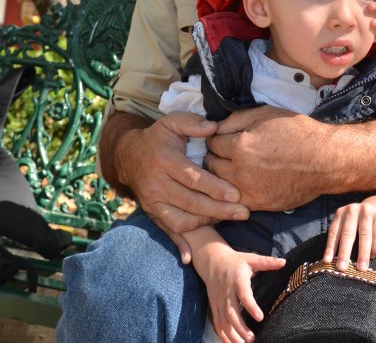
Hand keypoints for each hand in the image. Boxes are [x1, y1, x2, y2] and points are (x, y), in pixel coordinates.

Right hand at [111, 112, 249, 260]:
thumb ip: (194, 124)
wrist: (130, 155)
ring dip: (207, 224)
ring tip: (230, 220)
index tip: (236, 194)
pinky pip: (166, 231)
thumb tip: (215, 128)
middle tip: (243, 212)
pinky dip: (179, 244)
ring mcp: (153, 202)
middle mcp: (156, 184)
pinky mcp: (151, 213)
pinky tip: (191, 256)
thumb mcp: (173, 122)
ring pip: (181, 220)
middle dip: (219, 210)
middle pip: (191, 202)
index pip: (192, 178)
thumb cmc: (158, 137)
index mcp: (164, 161)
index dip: (215, 187)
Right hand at [196, 246, 284, 342]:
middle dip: (240, 328)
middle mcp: (227, 292)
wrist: (213, 261)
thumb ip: (267, 262)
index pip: (244, 294)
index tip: (260, 317)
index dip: (251, 306)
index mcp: (237, 279)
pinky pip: (216, 323)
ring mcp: (219, 300)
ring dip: (232, 335)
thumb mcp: (251, 258)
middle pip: (231, 312)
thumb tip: (284, 262)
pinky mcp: (214, 306)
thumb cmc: (236, 261)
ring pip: (223, 321)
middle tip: (252, 339)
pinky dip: (222, 335)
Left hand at [205, 106, 332, 209]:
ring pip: (219, 185)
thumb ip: (235, 119)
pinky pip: (234, 200)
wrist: (324, 160)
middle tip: (222, 152)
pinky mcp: (259, 205)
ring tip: (230, 167)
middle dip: (214, 157)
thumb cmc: (297, 132)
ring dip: (220, 176)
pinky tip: (241, 182)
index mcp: (240, 146)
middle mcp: (240, 171)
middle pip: (211, 165)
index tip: (220, 138)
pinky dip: (232, 192)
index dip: (215, 138)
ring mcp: (249, 191)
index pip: (212, 143)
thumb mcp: (265, 113)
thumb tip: (215, 128)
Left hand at [323, 196, 375, 271]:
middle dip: (344, 252)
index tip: (327, 262)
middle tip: (342, 268)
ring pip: (364, 235)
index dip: (330, 247)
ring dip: (362, 254)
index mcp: (340, 213)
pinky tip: (373, 257)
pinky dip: (375, 247)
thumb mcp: (348, 225)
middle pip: (347, 234)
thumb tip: (335, 261)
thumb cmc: (359, 223)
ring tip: (361, 268)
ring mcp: (366, 211)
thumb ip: (342, 238)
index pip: (333, 232)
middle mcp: (351, 210)